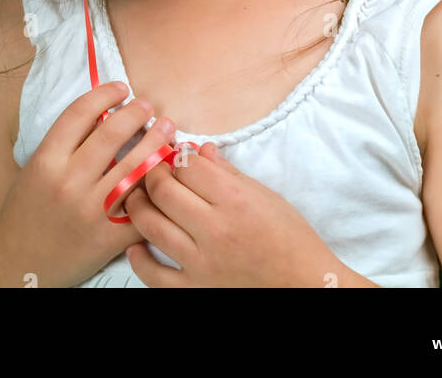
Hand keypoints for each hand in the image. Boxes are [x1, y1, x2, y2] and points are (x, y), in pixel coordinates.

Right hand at [0, 81, 175, 287]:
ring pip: (136, 166)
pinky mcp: (109, 237)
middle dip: (137, 112)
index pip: (81, 113)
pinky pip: (144, 206)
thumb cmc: (26, 213)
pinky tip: (164, 172)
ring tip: (166, 129)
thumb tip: (102, 112)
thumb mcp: (35, 170)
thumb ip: (64, 143)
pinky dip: (158, 187)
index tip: (121, 88)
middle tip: (147, 106)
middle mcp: (69, 182)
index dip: (105, 94)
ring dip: (157, 142)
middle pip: (112, 133)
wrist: (19, 266)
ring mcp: (91, 211)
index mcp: (47, 161)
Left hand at [124, 141, 334, 287]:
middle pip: (163, 190)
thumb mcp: (265, 195)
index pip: (187, 166)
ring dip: (138, 206)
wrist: (305, 284)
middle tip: (155, 171)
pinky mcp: (195, 290)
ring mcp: (202, 263)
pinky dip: (139, 259)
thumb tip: (200, 150)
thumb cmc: (290, 237)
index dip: (178, 156)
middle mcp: (214, 230)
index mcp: (235, 200)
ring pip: (150, 225)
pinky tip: (136, 245)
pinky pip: (154, 276)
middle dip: (154, 173)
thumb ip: (228, 172)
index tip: (177, 155)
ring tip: (139, 197)